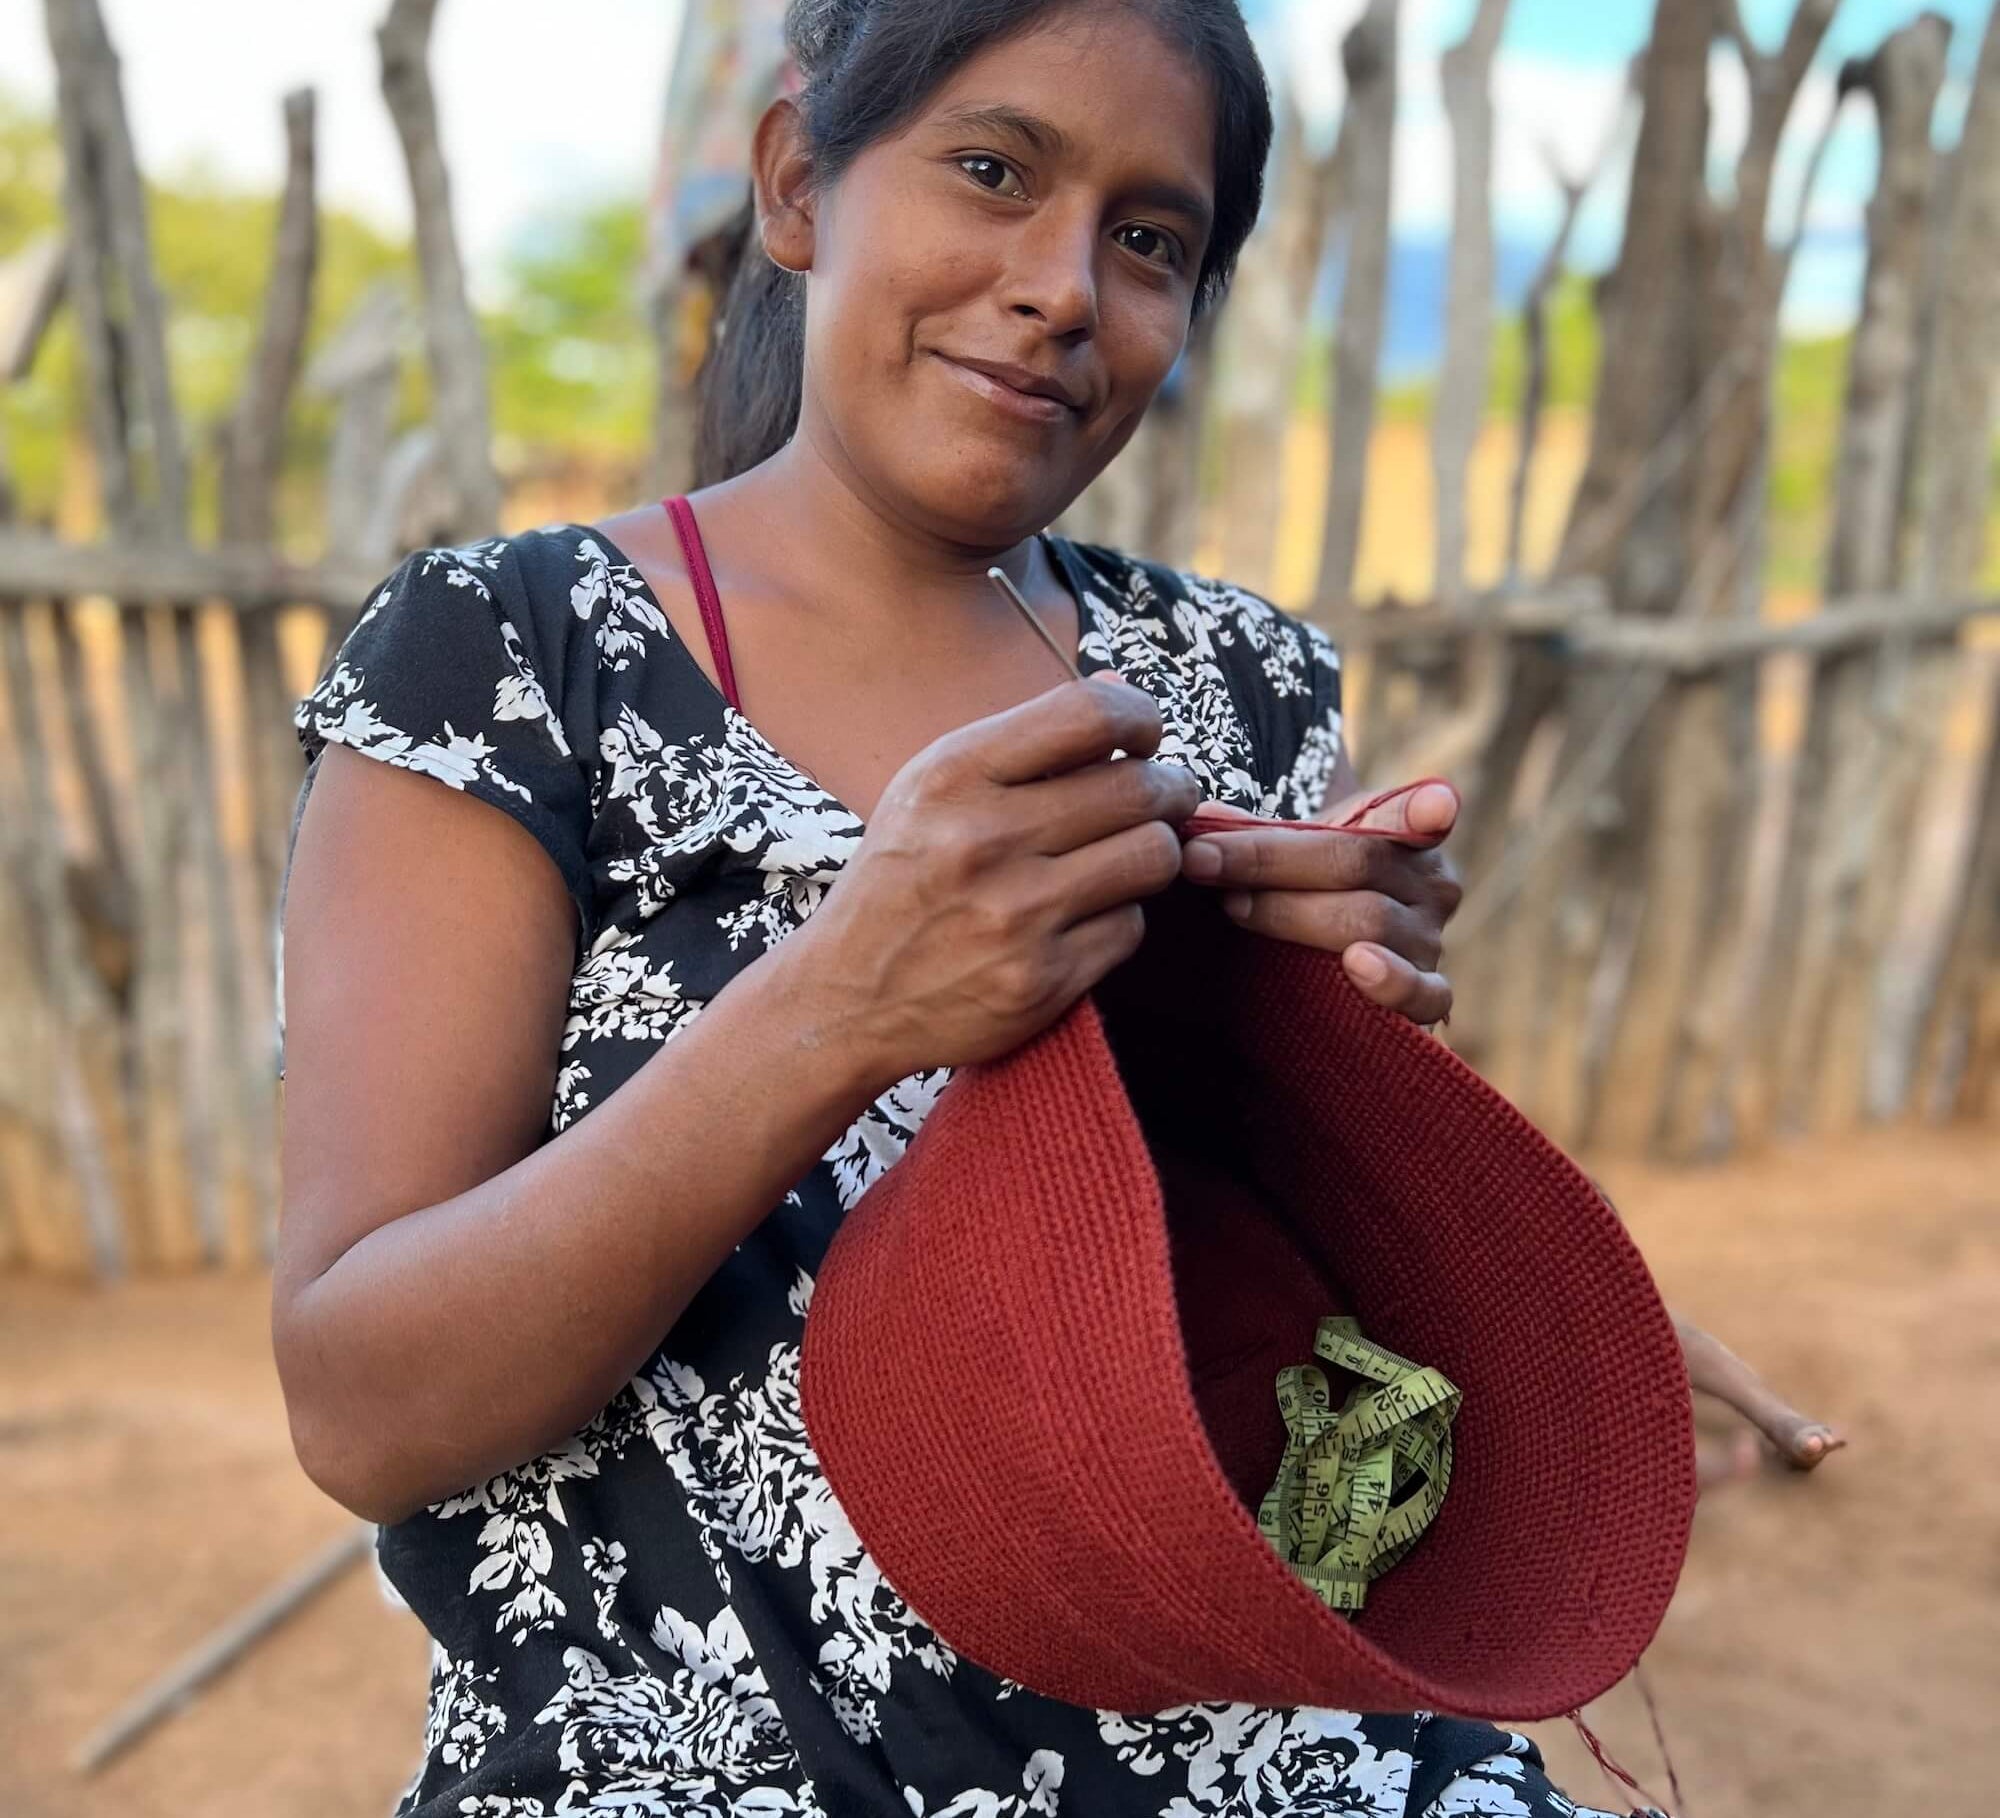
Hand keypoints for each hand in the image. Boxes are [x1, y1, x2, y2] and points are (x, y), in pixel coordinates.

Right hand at [786, 676, 1199, 1083]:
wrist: (845, 1000)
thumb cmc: (901, 882)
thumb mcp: (931, 792)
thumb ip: (1025, 742)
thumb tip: (1121, 688)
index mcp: (952, 776)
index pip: (1089, 714)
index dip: (1140, 717)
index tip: (1144, 738)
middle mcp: (983, 840)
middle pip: (1140, 789)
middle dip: (1170, 790)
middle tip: (1166, 800)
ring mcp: (1015, 915)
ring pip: (1153, 858)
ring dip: (1155, 853)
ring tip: (1131, 855)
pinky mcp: (1041, 981)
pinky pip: (1131, 927)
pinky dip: (1120, 918)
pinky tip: (1086, 917)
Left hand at [1177, 780, 1462, 1025]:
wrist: (1327, 945)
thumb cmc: (1309, 886)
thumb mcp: (1294, 847)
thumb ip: (1256, 832)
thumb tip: (1203, 819)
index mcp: (1406, 833)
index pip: (1408, 812)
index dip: (1425, 809)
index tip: (1437, 807)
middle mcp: (1430, 884)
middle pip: (1355, 863)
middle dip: (1269, 861)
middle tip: (1202, 861)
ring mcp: (1430, 940)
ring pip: (1369, 922)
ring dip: (1293, 915)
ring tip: (1238, 909)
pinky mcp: (1428, 994)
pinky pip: (1424, 994)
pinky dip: (1391, 983)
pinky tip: (1357, 967)